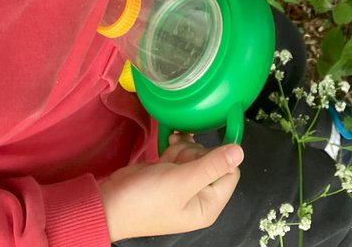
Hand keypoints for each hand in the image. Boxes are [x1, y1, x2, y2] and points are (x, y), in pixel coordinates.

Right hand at [100, 139, 241, 239]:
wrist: (111, 202)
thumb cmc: (148, 199)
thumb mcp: (182, 181)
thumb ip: (213, 165)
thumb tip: (241, 151)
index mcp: (208, 205)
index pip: (230, 173)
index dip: (220, 157)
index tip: (202, 150)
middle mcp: (199, 195)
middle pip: (213, 160)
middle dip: (196, 153)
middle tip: (178, 159)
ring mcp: (184, 184)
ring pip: (197, 153)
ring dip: (184, 149)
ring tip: (168, 156)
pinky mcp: (170, 173)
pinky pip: (182, 153)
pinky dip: (176, 148)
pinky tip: (167, 146)